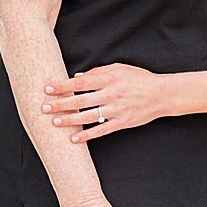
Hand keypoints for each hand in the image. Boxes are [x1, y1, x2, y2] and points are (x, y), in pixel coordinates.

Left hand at [43, 64, 169, 142]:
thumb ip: (99, 71)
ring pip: (88, 116)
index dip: (63, 86)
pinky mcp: (122, 122)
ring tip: (54, 122)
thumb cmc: (140, 79)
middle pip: (80, 100)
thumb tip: (77, 76)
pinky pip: (101, 130)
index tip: (48, 89)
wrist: (162, 94)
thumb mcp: (121, 68)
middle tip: (44, 107)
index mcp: (110, 79)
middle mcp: (112, 94)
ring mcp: (117, 110)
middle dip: (60, 104)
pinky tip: (74, 138)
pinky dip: (87, 135)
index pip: (81, 82)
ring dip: (69, 120)